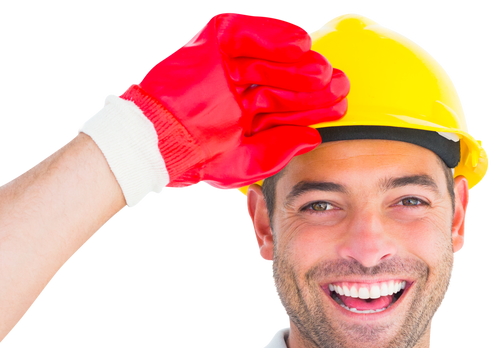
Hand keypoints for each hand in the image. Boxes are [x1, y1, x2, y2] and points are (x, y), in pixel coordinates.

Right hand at [119, 11, 348, 190]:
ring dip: (297, 62)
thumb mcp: (246, 163)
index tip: (341, 108)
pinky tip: (298, 44)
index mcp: (250, 114)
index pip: (289, 106)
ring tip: (321, 69)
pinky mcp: (213, 43)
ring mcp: (228, 65)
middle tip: (340, 86)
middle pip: (284, 80)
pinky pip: (247, 32)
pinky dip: (273, 35)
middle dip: (312, 84)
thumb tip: (314, 138)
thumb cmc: (198, 159)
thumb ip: (280, 151)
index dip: (315, 107)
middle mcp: (242, 87)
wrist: (158, 143)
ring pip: (270, 58)